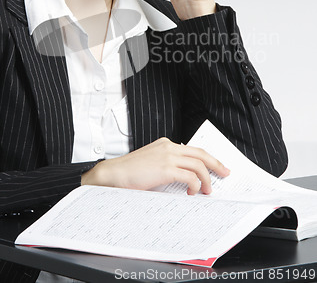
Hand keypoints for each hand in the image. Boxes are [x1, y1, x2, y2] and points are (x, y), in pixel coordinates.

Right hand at [82, 137, 229, 194]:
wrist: (112, 174)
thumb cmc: (128, 173)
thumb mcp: (150, 164)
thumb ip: (166, 166)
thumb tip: (184, 178)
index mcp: (165, 144)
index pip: (192, 149)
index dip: (207, 159)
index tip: (215, 167)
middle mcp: (168, 147)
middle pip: (200, 153)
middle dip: (216, 164)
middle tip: (224, 173)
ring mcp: (167, 156)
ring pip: (198, 164)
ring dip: (206, 178)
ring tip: (207, 190)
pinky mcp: (166, 168)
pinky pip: (189, 176)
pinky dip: (195, 184)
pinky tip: (192, 192)